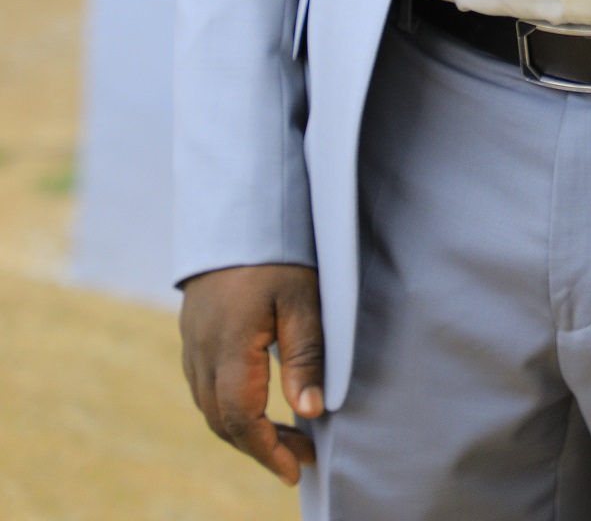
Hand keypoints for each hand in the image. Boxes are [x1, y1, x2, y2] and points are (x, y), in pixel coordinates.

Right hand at [180, 262, 323, 485]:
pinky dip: (226, 404)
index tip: (297, 470)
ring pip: (209, 405)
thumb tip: (310, 413)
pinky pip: (202, 383)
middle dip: (260, 446)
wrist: (237, 207)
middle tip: (300, 456)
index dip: (269, 452)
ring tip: (284, 435)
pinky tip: (253, 401)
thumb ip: (305, 356)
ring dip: (242, 428)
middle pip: (223, 421)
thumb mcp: (302, 299)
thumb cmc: (277, 251)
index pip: (242, 421)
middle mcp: (202, 351)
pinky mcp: (191, 329)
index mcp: (229, 348)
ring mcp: (192, 340)